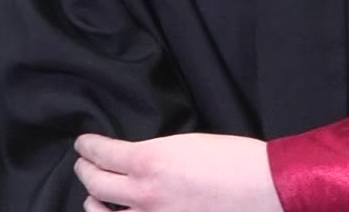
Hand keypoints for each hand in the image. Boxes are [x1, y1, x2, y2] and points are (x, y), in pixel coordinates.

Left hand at [74, 132, 282, 211]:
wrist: (265, 189)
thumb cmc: (235, 161)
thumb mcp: (186, 144)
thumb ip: (154, 155)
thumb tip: (136, 161)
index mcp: (149, 161)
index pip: (101, 154)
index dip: (87, 147)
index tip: (83, 144)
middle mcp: (144, 194)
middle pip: (95, 185)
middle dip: (85, 171)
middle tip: (83, 165)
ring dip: (94, 204)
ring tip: (94, 198)